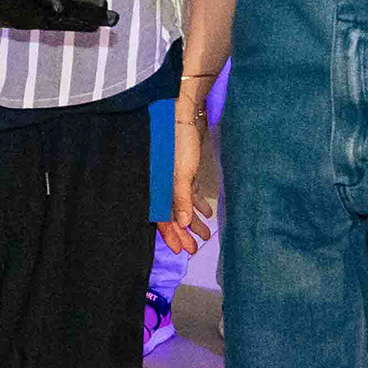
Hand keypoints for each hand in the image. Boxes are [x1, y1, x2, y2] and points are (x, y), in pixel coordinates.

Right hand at [162, 96, 214, 254]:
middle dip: (184, 233)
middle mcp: (164, 186)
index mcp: (158, 188)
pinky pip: (190, 194)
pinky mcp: (184, 172)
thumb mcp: (182, 174)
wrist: (182, 116)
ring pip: (183, 206)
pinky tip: (209, 213)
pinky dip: (198, 204)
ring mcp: (174, 179)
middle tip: (195, 248)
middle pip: (173, 216)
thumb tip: (184, 223)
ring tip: (206, 235)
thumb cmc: (179, 144)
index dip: (172, 236)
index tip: (183, 251)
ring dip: (194, 221)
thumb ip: (181, 199)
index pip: (163, 219)